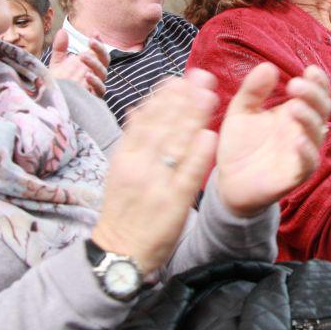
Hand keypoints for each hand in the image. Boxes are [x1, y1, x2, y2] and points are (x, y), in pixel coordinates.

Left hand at [48, 29, 108, 96]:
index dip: (99, 42)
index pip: (99, 52)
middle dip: (100, 50)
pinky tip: (87, 76)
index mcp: (89, 65)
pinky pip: (100, 89)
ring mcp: (95, 85)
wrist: (55, 102)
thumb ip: (60, 48)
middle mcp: (95, 74)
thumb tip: (62, 31)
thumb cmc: (59, 82)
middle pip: (105, 60)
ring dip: (95, 63)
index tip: (93, 33)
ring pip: (103, 73)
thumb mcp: (57, 63)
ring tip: (83, 56)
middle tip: (90, 41)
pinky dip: (95, 82)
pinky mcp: (94, 97)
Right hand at [91, 70, 218, 272]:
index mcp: (124, 157)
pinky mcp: (174, 203)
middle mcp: (138, 167)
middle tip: (201, 76)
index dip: (163, 97)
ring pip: (175, 145)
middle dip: (182, 99)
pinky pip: (187, 175)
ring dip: (192, 118)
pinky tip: (210, 136)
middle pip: (162, 127)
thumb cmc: (123, 210)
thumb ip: (132, 141)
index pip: (144, 120)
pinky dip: (198, 155)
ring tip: (209, 95)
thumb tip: (141, 108)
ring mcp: (156, 184)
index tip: (179, 78)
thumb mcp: (120, 171)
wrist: (120, 253)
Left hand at [216, 63, 330, 216]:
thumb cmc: (239, 145)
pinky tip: (297, 140)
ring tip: (294, 107)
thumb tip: (268, 67)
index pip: (316, 94)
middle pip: (321, 110)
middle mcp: (302, 131)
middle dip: (314, 95)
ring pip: (317, 134)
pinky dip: (306, 152)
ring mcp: (301, 153)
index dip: (318, 81)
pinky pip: (308, 163)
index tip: (309, 69)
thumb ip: (252, 90)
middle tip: (296, 84)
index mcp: (292, 113)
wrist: (227, 182)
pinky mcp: (295, 175)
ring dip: (309, 119)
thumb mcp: (241, 111)